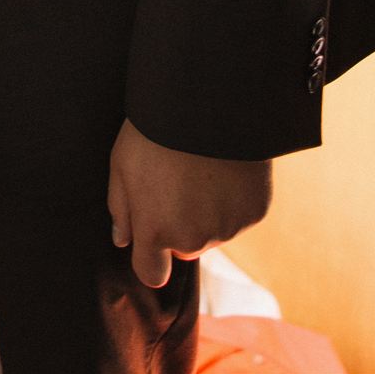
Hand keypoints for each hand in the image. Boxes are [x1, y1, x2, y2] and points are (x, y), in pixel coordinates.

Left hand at [108, 119, 271, 288]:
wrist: (207, 101)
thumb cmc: (155, 129)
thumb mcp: (121, 163)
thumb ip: (120, 207)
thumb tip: (121, 239)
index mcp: (155, 230)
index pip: (151, 272)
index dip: (150, 256)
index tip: (152, 236)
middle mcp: (191, 239)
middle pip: (183, 248)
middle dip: (179, 225)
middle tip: (177, 181)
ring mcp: (225, 228)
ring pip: (213, 232)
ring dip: (207, 212)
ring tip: (202, 168)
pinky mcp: (253, 214)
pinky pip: (239, 215)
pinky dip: (233, 200)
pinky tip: (225, 168)